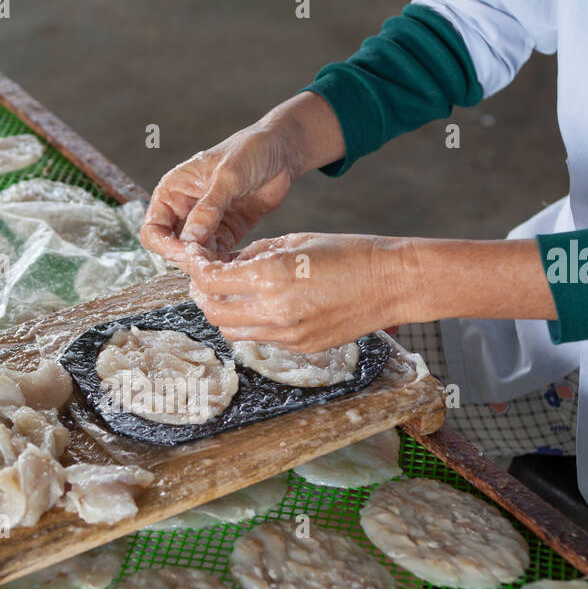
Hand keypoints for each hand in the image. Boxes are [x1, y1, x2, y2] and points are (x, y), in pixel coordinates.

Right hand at [140, 93, 343, 265]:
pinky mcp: (225, 233)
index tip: (187, 253)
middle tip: (208, 264)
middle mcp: (184, 209)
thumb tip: (190, 239)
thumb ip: (209, 209)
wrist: (281, 151)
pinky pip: (216, 255)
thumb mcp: (227, 177)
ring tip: (222, 268)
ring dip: (205, 263)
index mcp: (173, 191)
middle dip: (187, 258)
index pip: (153, 228)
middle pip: (172, 246)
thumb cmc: (250, 151)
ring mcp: (205, 223)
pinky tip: (232, 267)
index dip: (165, 245)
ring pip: (194, 254)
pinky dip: (221, 263)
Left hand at [189, 235, 556, 351]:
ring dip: (223, 312)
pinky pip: (260, 338)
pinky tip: (261, 305)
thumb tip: (223, 263)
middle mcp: (276, 310)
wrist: (392, 283)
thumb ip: (254, 253)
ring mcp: (288, 334)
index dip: (196, 269)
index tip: (195, 260)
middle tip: (205, 277)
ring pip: (231, 330)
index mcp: (272, 275)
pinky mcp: (300, 347)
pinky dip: (250, 323)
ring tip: (231, 292)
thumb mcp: (296, 240)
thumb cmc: (348, 252)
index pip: (211, 280)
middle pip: (213, 310)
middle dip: (202, 293)